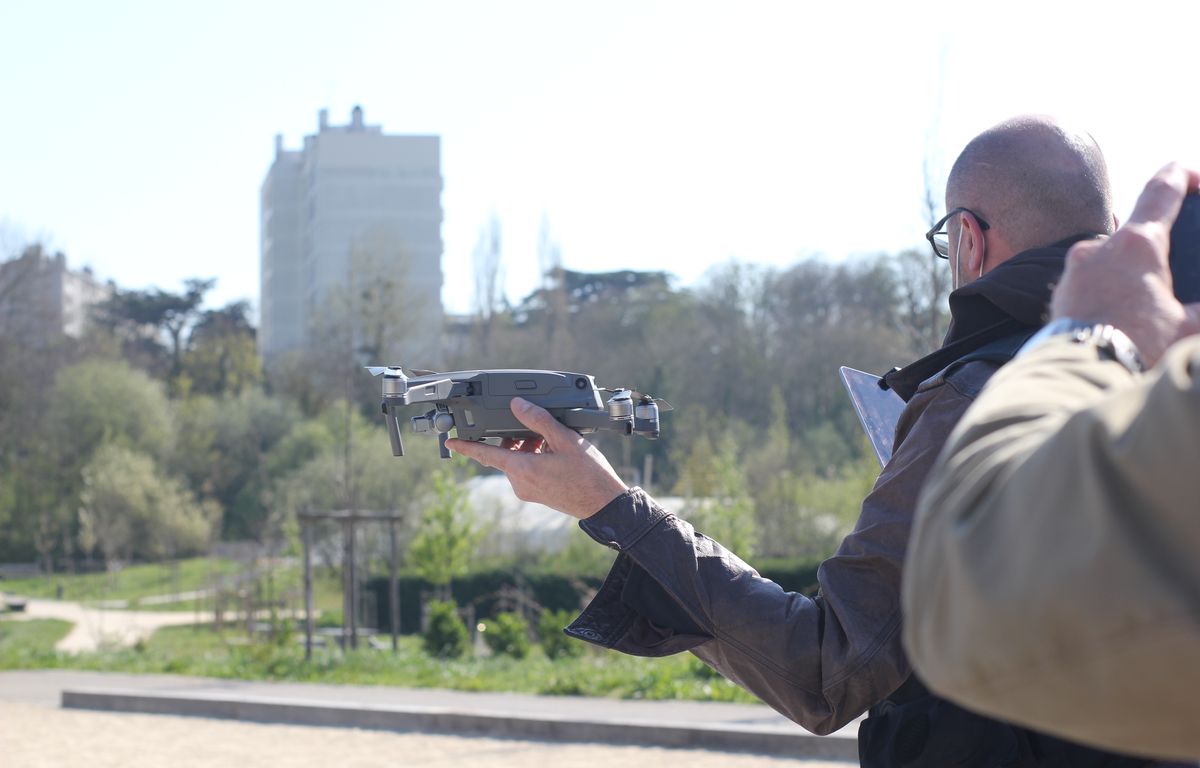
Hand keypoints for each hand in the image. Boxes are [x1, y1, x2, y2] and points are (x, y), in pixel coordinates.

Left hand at [445, 398, 627, 519]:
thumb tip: (517, 406)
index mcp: (522, 469)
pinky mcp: (537, 495)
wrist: (605, 504)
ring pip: (518, 462)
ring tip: (553, 442)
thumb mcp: (564, 439)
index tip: (451, 442)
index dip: (466, 446)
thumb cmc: (588, 475)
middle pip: (505, 453)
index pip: (485, 454)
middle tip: (540, 430)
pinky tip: (555, 454)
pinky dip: (535, 458)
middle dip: (517, 438)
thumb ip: (538, 420)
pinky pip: (527, 471)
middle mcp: (520, 483)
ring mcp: (528, 491)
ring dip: (529, 448)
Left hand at [1052, 162, 1199, 366]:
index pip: (1161, 191)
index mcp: (1137, 244)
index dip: (1180, 176)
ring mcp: (1075, 266)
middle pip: (1136, 229)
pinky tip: (1120, 308)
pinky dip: (1109, 284)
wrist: (1081, 371)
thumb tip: (1198, 308)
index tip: (1192, 177)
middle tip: (1173, 262)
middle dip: (1158, 242)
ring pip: (1111, 254)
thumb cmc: (1137, 345)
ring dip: (1130, 267)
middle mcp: (1100, 247)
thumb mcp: (1188, 325)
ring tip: (1146, 295)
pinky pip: (1091, 276)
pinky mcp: (1061, 288)